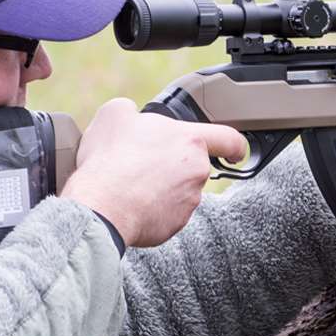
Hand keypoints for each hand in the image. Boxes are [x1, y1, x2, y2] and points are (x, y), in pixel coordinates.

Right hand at [61, 98, 247, 247]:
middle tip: (144, 163)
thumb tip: (132, 115)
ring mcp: (188, 202)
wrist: (101, 205)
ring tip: (131, 184)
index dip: (234, 144)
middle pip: (194, 166)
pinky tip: (130, 202)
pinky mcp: (175, 225)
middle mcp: (197, 172)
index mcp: (190, 141)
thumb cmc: (110, 159)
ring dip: (161, 187)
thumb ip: (132, 110)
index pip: (229, 139)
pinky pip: (167, 213)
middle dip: (173, 165)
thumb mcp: (115, 114)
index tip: (234, 152)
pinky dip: (152, 209)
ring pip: (180, 191)